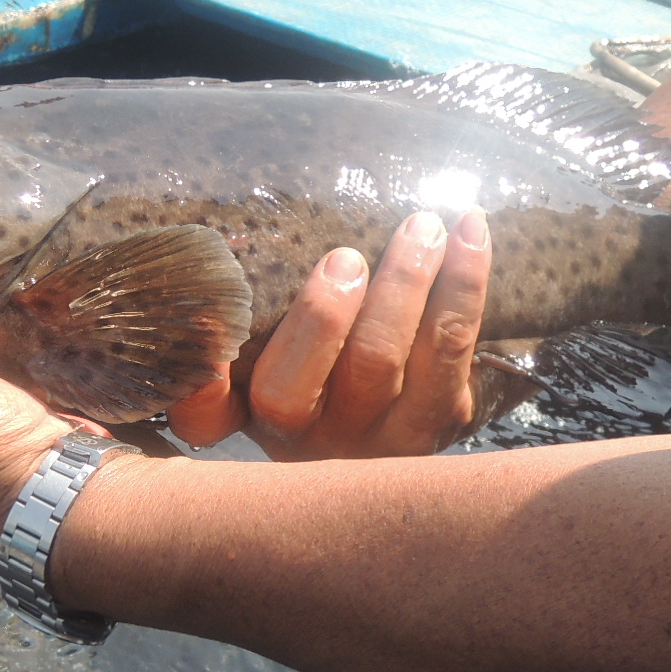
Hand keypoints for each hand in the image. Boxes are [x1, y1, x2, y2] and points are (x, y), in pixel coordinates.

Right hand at [167, 209, 490, 459]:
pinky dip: (465, 284)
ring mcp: (386, 435)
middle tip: (344, 259)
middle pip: (304, 388)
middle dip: (327, 318)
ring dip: (408, 286)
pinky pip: (454, 348)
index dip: (201, 386)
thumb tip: (199, 303)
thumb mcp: (260, 374)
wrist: (398, 417)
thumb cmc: (318, 374)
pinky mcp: (445, 417)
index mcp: (262, 421)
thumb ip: (230, 347)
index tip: (207, 332)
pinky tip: (471, 231)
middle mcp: (318, 442)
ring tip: (421, 228)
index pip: (211, 416)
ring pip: (391, 361)